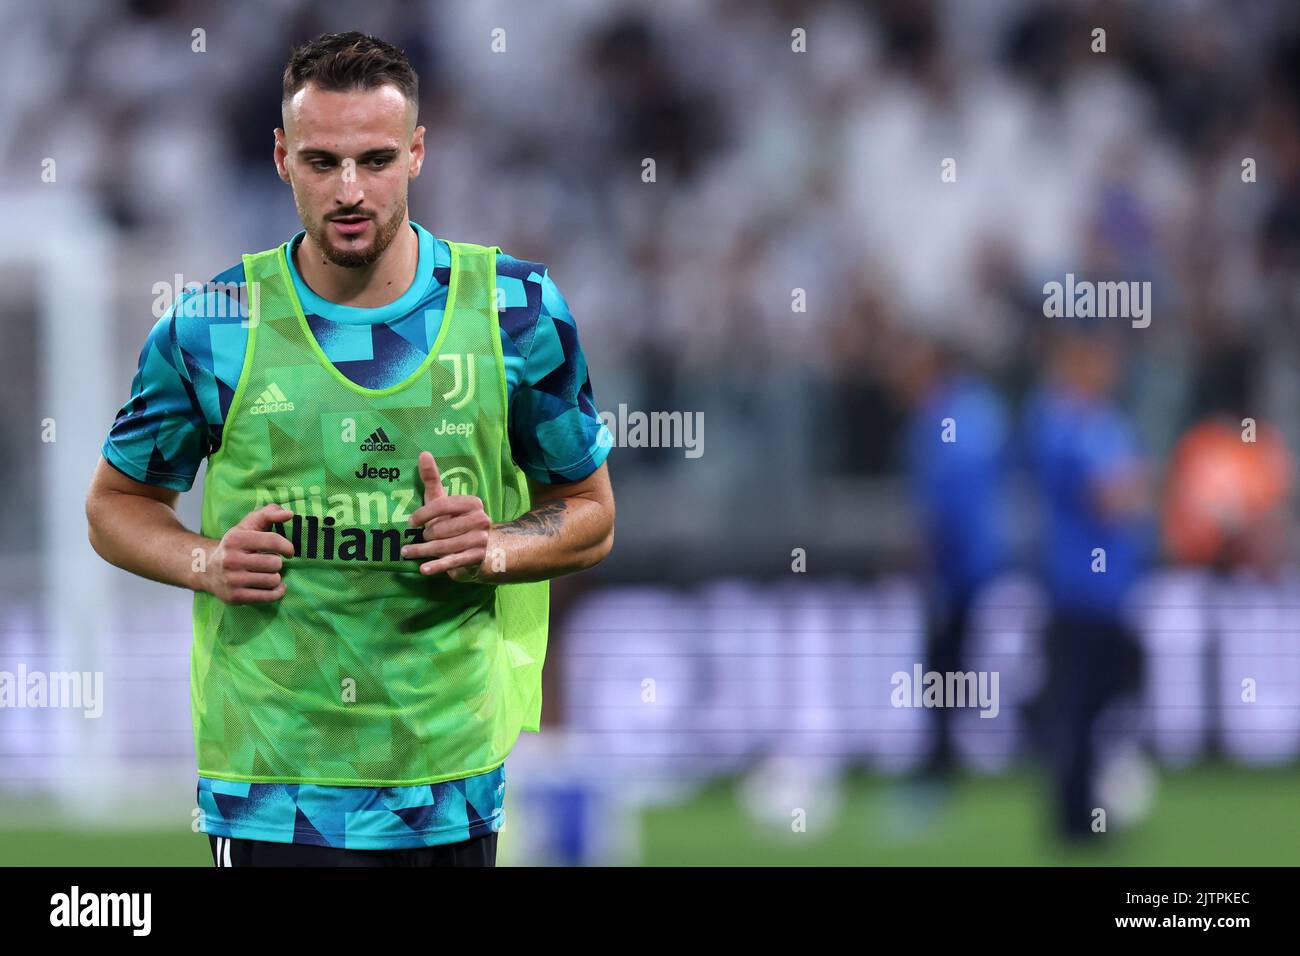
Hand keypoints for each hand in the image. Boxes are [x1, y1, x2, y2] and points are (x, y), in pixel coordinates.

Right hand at [202, 503, 294, 603]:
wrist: (207, 569)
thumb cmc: (235, 545)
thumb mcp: (248, 525)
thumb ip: (269, 513)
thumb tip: (289, 514)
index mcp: (235, 539)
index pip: (272, 540)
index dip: (287, 546)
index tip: (289, 551)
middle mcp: (231, 560)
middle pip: (275, 563)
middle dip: (277, 563)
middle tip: (269, 563)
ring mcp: (232, 580)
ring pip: (273, 580)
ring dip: (275, 577)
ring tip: (267, 574)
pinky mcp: (235, 597)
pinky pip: (268, 596)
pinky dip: (276, 592)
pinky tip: (273, 586)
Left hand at [402, 451, 491, 581]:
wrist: (479, 549)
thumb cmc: (454, 521)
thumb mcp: (442, 501)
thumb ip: (432, 479)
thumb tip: (423, 453)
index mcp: (473, 503)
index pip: (443, 505)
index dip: (423, 514)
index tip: (409, 523)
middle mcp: (481, 519)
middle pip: (442, 528)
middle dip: (425, 536)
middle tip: (418, 539)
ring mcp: (480, 539)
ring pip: (444, 546)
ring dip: (422, 551)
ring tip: (408, 553)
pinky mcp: (477, 558)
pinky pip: (452, 561)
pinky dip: (436, 566)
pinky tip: (423, 569)